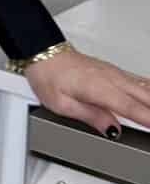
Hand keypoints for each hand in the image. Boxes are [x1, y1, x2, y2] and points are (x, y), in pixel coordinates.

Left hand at [26, 47, 149, 136]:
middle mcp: (111, 78)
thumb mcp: (62, 104)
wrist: (44, 54)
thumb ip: (91, 117)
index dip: (148, 119)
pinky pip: (139, 81)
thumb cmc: (48, 76)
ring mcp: (114, 73)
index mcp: (99, 88)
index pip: (131, 107)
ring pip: (145, 87)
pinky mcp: (114, 71)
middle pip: (144, 96)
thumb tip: (113, 129)